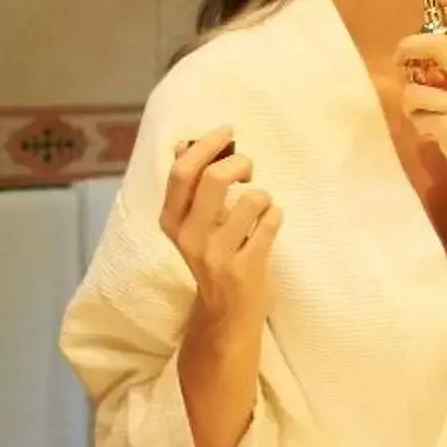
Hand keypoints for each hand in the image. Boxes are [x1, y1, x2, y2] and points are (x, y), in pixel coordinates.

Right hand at [162, 127, 278, 340]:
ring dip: (264, 196)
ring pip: (252, 198)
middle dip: (240, 163)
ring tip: (259, 209)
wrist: (224, 314)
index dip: (206, 144)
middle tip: (248, 169)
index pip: (182, 171)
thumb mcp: (192, 224)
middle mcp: (189, 237)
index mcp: (171, 221)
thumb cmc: (213, 257)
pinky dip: (276, 216)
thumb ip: (190, 187)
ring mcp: (217, 255)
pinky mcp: (245, 268)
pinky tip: (268, 226)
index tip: (227, 132)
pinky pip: (271, 220)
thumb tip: (186, 143)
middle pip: (215, 178)